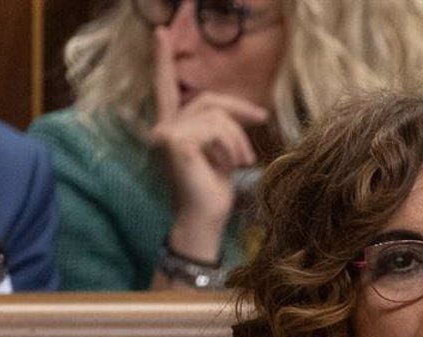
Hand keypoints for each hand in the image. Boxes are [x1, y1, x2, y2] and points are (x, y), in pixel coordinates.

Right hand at [148, 24, 268, 253]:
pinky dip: (231, 146)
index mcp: (171, 126)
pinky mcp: (175, 141)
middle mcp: (162, 126)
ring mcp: (165, 132)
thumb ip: (222, 127)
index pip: (167, 88)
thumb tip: (249, 110)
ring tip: (242, 162)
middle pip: (208, 99)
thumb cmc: (214, 191)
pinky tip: (230, 166)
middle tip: (262, 120)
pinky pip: (215, 129)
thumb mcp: (223, 152)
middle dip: (240, 112)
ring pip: (216, 116)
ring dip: (238, 139)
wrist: (205, 220)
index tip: (160, 32)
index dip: (163, 60)